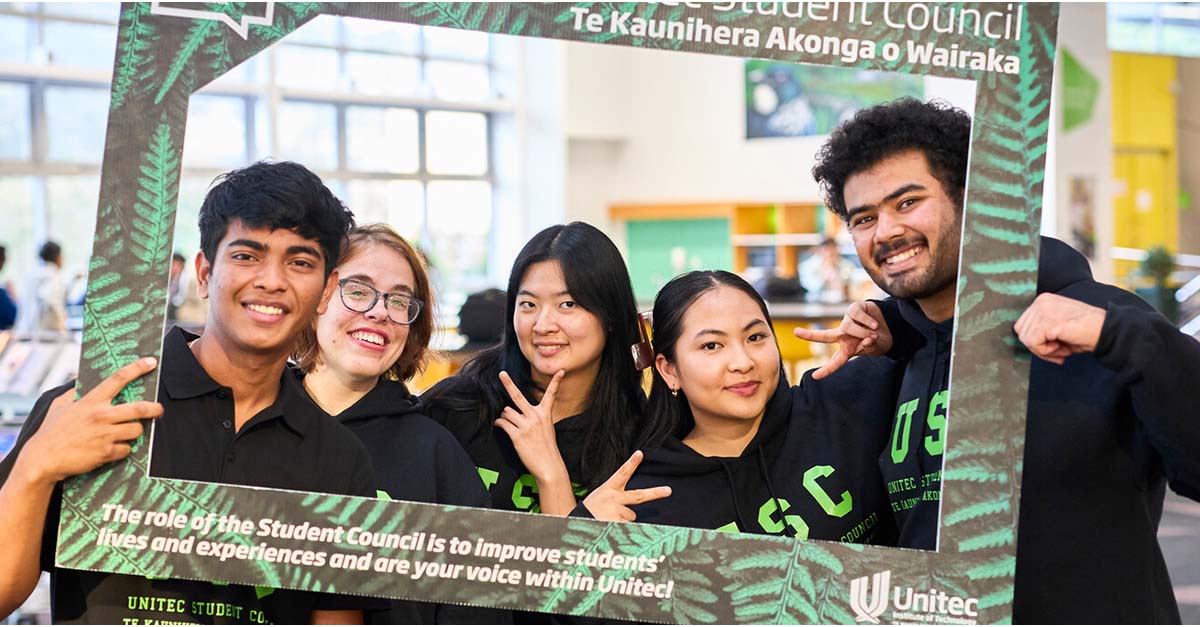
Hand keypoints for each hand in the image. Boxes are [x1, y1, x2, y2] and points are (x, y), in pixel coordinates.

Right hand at [17, 357, 162, 485]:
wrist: (42, 459)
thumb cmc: (50, 432)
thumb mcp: (59, 405)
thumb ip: (73, 392)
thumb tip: (81, 382)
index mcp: (91, 402)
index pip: (118, 379)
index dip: (137, 368)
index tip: (151, 362)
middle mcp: (101, 416)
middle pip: (140, 408)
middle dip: (155, 409)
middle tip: (158, 410)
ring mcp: (105, 435)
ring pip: (137, 430)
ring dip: (135, 432)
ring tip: (124, 433)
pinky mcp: (106, 452)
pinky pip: (127, 449)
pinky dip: (122, 449)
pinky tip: (111, 448)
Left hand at [496, 370, 568, 483]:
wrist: (548, 465)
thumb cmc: (546, 447)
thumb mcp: (546, 428)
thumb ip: (534, 417)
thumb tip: (510, 411)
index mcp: (545, 414)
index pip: (551, 394)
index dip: (556, 382)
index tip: (561, 371)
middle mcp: (536, 417)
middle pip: (517, 396)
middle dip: (508, 383)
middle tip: (502, 373)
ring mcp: (526, 425)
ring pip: (506, 412)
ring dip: (505, 416)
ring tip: (510, 422)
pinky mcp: (517, 435)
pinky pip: (503, 423)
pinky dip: (500, 423)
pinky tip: (500, 425)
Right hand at [582, 451, 670, 521]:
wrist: (577, 523)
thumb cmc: (590, 510)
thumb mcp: (599, 498)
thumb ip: (616, 499)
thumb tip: (633, 513)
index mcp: (609, 489)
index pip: (622, 473)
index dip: (632, 463)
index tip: (640, 453)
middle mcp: (614, 499)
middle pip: (639, 495)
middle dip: (655, 493)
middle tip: (668, 490)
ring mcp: (615, 511)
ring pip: (631, 516)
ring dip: (624, 519)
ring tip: (609, 519)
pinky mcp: (615, 524)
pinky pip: (628, 527)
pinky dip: (622, 529)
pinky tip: (610, 527)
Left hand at [793, 301, 891, 379]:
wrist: (889, 326)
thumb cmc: (878, 340)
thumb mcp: (874, 348)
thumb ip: (869, 346)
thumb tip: (867, 339)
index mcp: (846, 348)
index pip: (836, 361)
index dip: (827, 370)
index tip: (814, 377)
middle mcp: (843, 334)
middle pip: (825, 336)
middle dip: (810, 335)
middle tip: (796, 332)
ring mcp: (847, 321)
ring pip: (849, 327)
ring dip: (863, 332)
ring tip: (874, 333)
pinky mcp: (854, 309)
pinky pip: (857, 315)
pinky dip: (867, 321)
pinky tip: (874, 324)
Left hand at [1014, 293, 1105, 363]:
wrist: (1107, 330)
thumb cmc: (1086, 332)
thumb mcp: (1057, 327)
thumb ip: (1040, 330)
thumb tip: (1026, 341)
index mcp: (1043, 300)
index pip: (1023, 324)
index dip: (1036, 340)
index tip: (1053, 346)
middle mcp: (1041, 302)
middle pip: (1021, 331)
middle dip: (1038, 346)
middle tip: (1058, 350)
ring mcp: (1043, 310)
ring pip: (1026, 339)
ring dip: (1044, 350)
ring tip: (1062, 348)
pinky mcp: (1048, 322)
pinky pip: (1033, 344)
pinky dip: (1046, 352)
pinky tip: (1062, 348)